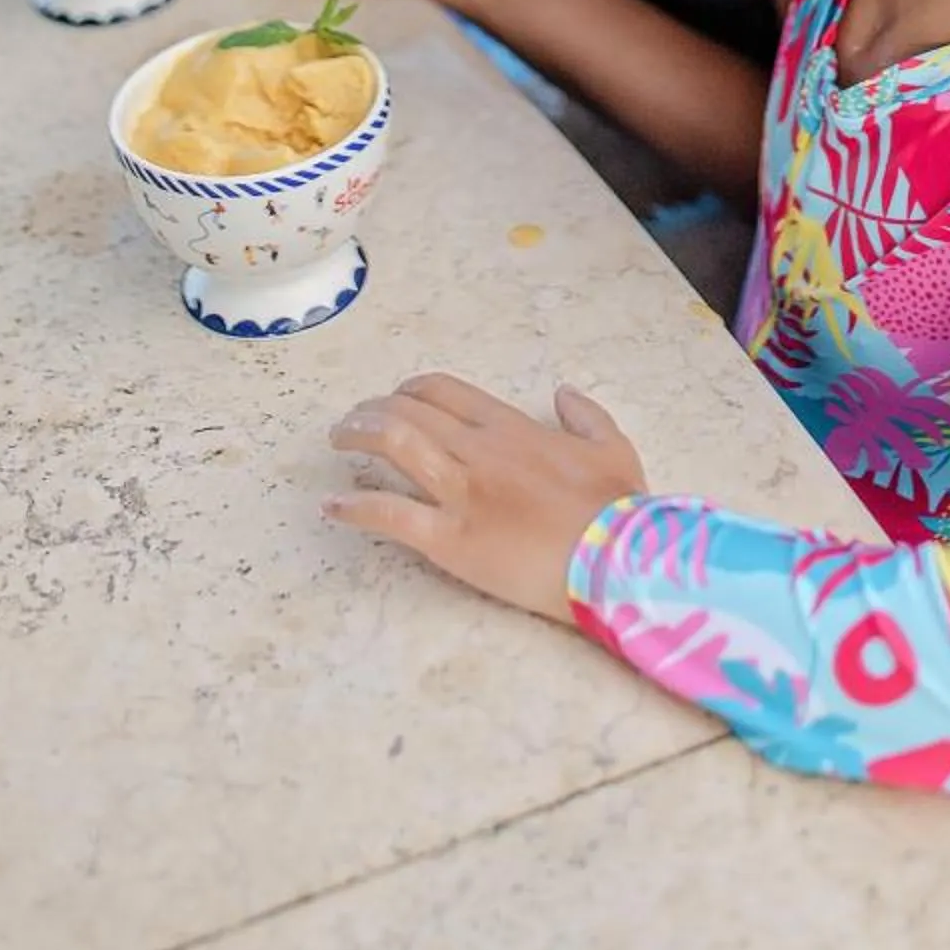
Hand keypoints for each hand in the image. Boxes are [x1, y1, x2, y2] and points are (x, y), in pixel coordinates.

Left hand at [325, 374, 645, 620]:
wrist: (617, 561)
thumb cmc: (616, 510)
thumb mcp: (613, 448)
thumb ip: (586, 415)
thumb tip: (564, 392)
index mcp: (511, 427)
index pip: (443, 391)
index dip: (411, 389)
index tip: (396, 396)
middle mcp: (478, 450)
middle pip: (409, 411)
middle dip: (373, 409)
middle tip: (354, 420)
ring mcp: (461, 493)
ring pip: (395, 445)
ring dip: (358, 436)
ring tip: (338, 439)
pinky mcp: (451, 540)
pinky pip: (391, 515)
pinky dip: (356, 508)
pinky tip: (333, 507)